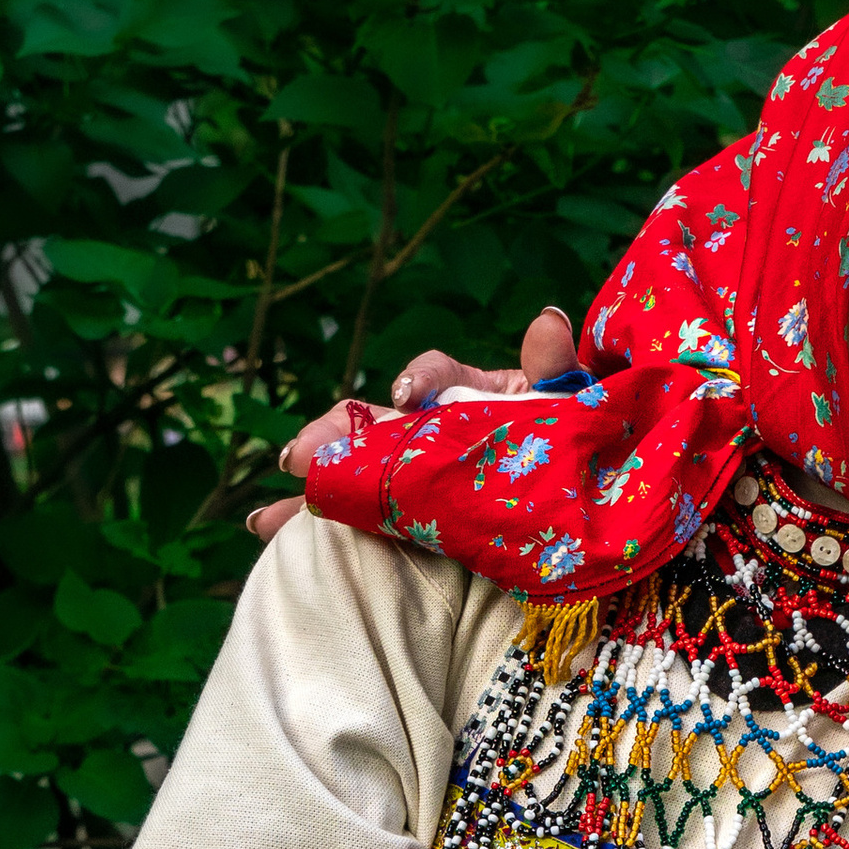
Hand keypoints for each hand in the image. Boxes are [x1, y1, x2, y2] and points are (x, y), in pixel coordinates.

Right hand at [244, 305, 576, 540]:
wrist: (583, 529)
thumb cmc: (577, 457)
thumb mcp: (572, 417)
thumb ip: (557, 375)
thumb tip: (547, 319)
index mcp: (469, 398)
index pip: (436, 376)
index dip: (419, 380)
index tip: (408, 396)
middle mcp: (430, 432)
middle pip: (373, 422)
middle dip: (335, 434)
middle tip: (304, 454)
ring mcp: (410, 478)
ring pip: (348, 468)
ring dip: (309, 477)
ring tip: (272, 505)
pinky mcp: (399, 523)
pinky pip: (350, 517)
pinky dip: (304, 522)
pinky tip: (265, 528)